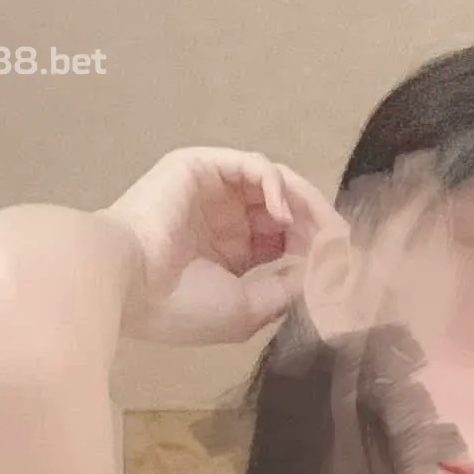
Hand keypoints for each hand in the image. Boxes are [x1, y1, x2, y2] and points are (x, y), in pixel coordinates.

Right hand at [93, 146, 341, 346]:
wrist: (129, 285)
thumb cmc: (179, 307)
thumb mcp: (247, 308)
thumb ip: (287, 288)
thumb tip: (323, 270)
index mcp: (229, 254)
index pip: (285, 242)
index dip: (316, 251)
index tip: (343, 265)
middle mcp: (223, 219)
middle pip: (286, 211)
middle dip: (317, 225)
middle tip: (342, 242)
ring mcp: (211, 191)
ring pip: (274, 184)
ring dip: (303, 203)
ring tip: (319, 227)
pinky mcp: (200, 166)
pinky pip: (251, 165)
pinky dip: (275, 183)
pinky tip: (283, 212)